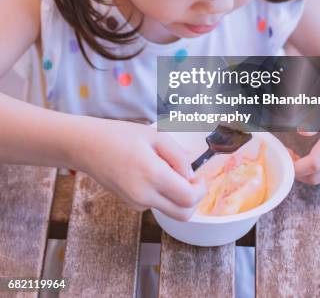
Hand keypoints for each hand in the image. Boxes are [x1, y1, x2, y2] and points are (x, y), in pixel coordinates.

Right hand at [75, 118, 206, 219]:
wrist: (87, 146)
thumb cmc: (119, 135)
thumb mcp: (155, 135)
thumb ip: (178, 156)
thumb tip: (191, 175)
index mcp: (152, 175)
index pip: (188, 197)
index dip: (201, 189)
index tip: (200, 177)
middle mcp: (144, 195)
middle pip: (183, 214)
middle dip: (194, 199)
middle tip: (193, 180)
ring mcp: (137, 203)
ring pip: (170, 210)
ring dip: (179, 196)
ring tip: (169, 170)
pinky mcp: (132, 204)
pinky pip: (156, 203)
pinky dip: (164, 194)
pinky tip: (154, 172)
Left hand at [289, 131, 319, 184]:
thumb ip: (315, 118)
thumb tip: (302, 132)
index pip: (315, 163)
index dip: (297, 166)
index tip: (285, 158)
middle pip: (316, 176)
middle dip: (297, 171)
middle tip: (287, 156)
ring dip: (305, 173)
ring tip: (295, 156)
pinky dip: (314, 173)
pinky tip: (308, 160)